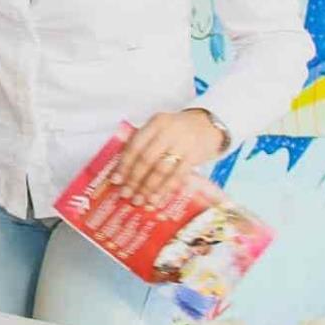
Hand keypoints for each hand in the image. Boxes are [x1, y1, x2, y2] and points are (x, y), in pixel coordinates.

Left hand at [111, 110, 227, 207]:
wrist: (209, 125)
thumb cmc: (177, 131)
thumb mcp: (160, 129)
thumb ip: (144, 144)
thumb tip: (123, 172)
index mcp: (155, 123)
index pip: (135, 145)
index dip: (124, 164)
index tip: (115, 180)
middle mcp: (168, 132)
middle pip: (147, 158)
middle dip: (134, 179)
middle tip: (126, 194)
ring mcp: (183, 144)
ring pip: (162, 169)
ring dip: (149, 187)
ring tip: (140, 200)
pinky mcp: (196, 156)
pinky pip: (178, 176)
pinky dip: (166, 189)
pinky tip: (158, 199)